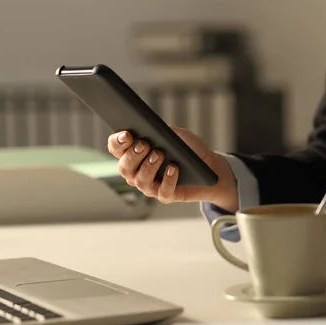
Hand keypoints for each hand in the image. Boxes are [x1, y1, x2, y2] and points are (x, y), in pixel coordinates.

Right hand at [107, 126, 238, 211]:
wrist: (210, 167)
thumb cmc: (189, 149)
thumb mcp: (177, 134)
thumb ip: (163, 130)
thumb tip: (151, 127)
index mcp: (135, 153)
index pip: (116, 148)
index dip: (117, 142)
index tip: (127, 135)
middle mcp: (137, 171)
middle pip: (124, 167)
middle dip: (132, 156)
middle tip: (144, 145)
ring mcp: (150, 185)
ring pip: (140, 181)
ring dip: (148, 167)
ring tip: (160, 155)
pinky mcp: (165, 196)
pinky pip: (162, 191)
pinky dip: (168, 180)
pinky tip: (173, 168)